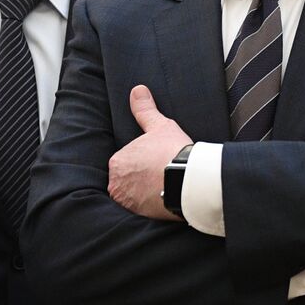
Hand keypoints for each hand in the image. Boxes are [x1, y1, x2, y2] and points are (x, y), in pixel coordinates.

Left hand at [108, 86, 191, 220]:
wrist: (188, 179)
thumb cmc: (173, 151)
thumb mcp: (159, 126)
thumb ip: (145, 110)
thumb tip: (137, 90)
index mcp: (117, 161)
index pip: (126, 163)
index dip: (143, 163)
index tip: (157, 164)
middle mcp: (116, 182)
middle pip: (127, 181)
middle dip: (141, 180)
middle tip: (161, 177)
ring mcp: (126, 200)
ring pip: (133, 196)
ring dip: (144, 195)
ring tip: (163, 190)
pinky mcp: (138, 215)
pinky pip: (140, 211)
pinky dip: (149, 208)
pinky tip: (163, 201)